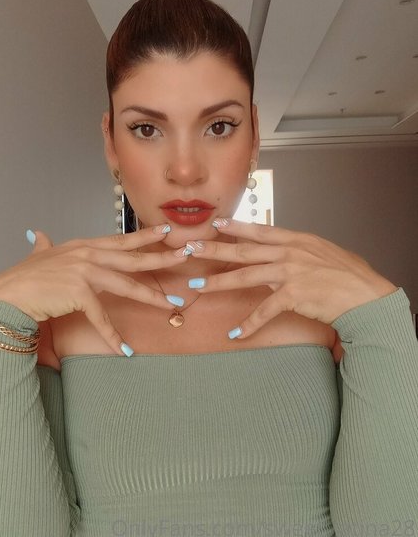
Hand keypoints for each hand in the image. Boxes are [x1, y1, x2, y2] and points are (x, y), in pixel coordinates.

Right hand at [0, 225, 186, 353]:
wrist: (7, 293)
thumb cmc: (23, 277)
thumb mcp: (38, 256)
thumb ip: (43, 245)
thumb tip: (39, 234)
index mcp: (84, 246)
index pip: (122, 240)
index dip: (145, 236)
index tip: (168, 233)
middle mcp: (88, 254)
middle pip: (133, 258)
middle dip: (162, 258)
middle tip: (185, 255)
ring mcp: (84, 271)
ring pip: (127, 286)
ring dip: (152, 297)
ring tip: (172, 305)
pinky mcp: (79, 292)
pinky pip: (102, 317)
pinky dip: (113, 336)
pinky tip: (125, 349)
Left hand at [187, 219, 396, 337]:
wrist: (366, 294)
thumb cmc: (348, 273)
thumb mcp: (322, 251)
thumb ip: (299, 249)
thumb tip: (282, 250)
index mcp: (296, 239)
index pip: (258, 230)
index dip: (234, 227)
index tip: (214, 224)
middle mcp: (289, 252)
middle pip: (243, 250)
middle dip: (214, 249)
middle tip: (190, 249)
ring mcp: (290, 272)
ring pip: (246, 276)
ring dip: (219, 282)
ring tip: (198, 286)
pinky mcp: (293, 295)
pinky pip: (264, 310)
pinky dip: (249, 324)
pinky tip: (235, 333)